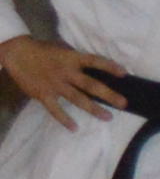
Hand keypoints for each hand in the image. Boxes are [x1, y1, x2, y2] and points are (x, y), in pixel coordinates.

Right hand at [1, 37, 126, 125]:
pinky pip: (55, 109)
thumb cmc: (43, 51)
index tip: (124, 74)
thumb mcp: (62, 50)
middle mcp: (66, 72)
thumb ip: (77, 60)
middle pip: (91, 85)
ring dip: (94, 109)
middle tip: (124, 104)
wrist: (17, 53)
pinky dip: (64, 119)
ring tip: (108, 117)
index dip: (110, 67)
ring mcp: (55, 84)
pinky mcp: (43, 94)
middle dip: (109, 95)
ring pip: (77, 99)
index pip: (95, 61)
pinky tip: (74, 128)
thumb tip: (97, 68)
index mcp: (71, 59)